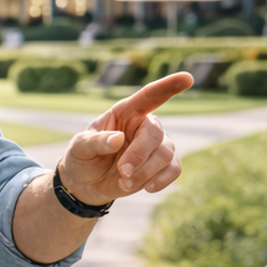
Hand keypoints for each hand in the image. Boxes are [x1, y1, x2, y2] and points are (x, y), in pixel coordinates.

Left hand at [58, 71, 191, 205]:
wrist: (86, 184)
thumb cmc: (82, 158)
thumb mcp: (80, 148)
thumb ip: (96, 142)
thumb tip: (118, 139)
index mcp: (125, 112)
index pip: (148, 96)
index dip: (168, 86)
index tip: (187, 78)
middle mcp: (143, 125)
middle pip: (155, 133)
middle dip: (140, 155)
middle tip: (122, 172)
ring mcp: (155, 145)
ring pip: (166, 154)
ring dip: (145, 172)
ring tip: (123, 183)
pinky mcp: (161, 165)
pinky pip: (174, 169)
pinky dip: (162, 180)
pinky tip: (148, 188)